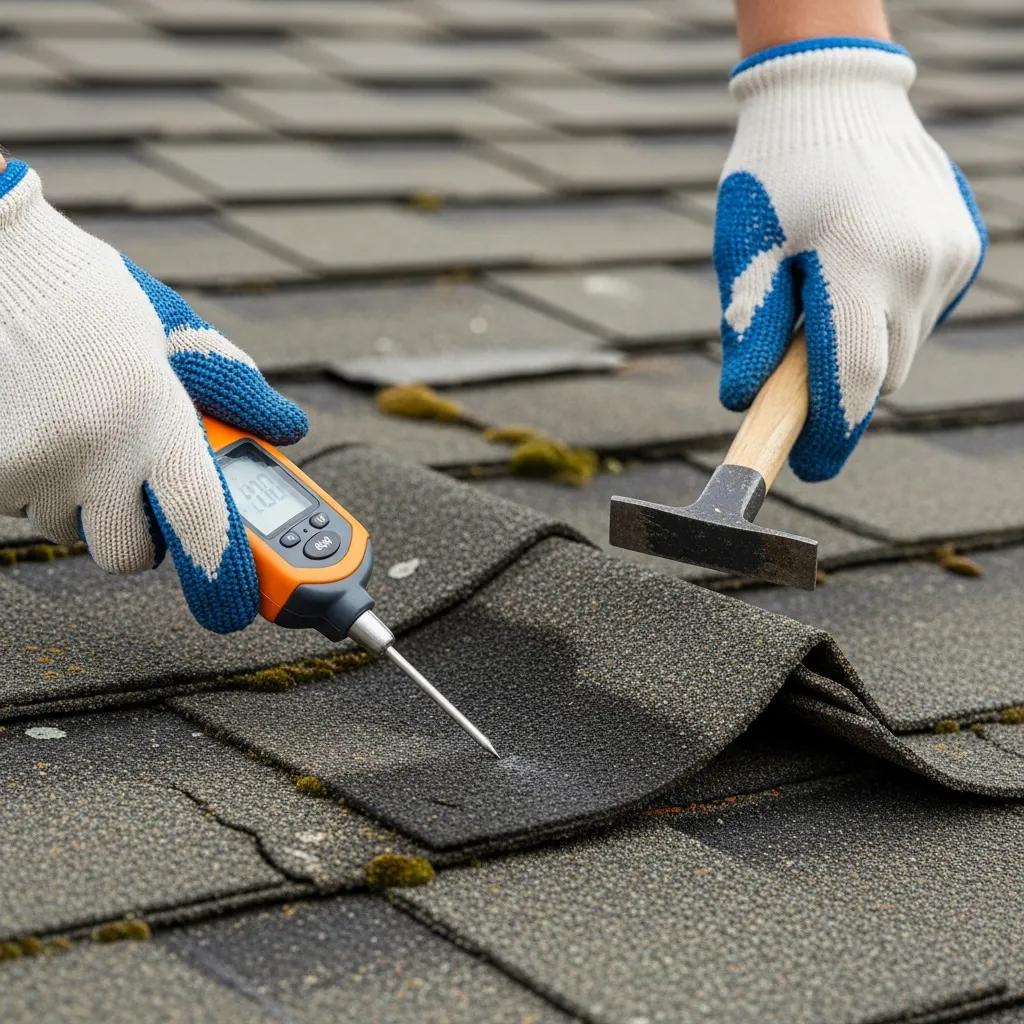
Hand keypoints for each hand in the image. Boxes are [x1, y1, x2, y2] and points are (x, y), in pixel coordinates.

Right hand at [0, 160, 306, 632]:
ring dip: (80, 502)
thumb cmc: (95, 298)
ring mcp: (33, 462)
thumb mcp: (179, 333)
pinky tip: (37, 428)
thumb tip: (287, 430)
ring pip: (67, 529)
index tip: (235, 610)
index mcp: (158, 414)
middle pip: (128, 554)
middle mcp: (95, 447)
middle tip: (139, 493)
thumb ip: (235, 389)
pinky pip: (18, 507)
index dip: (223, 575)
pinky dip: (33, 484)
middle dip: (140, 538)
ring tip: (78, 431)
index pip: (202, 520)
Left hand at [713, 38, 986, 480]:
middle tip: (793, 371)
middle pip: (880, 374)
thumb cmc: (774, 175)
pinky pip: (922, 315)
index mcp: (860, 262)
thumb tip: (744, 404)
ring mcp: (952, 256)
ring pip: (903, 349)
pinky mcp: (964, 249)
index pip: (853, 380)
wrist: (834, 98)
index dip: (828, 436)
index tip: (805, 467)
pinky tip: (858, 273)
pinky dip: (887, 318)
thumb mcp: (745, 250)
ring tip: (823, 297)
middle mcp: (921, 263)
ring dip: (862, 350)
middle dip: (836, 391)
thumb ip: (748, 331)